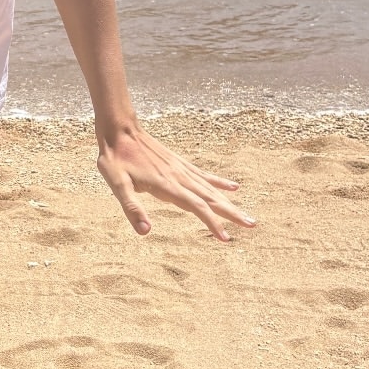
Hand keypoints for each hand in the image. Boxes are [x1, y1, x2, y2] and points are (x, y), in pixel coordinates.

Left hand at [96, 124, 255, 241]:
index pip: (197, 207)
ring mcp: (181, 169)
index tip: (226, 238)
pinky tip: (233, 187)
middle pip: (211, 199)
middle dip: (232, 214)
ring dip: (230, 203)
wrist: (120, 130)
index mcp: (166, 186)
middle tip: (252, 225)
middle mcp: (179, 177)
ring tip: (247, 215)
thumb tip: (145, 232)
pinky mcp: (179, 164)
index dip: (212, 223)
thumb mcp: (117, 185)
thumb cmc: (115, 160)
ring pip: (211, 189)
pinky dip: (220, 182)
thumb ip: (132, 208)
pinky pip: (204, 175)